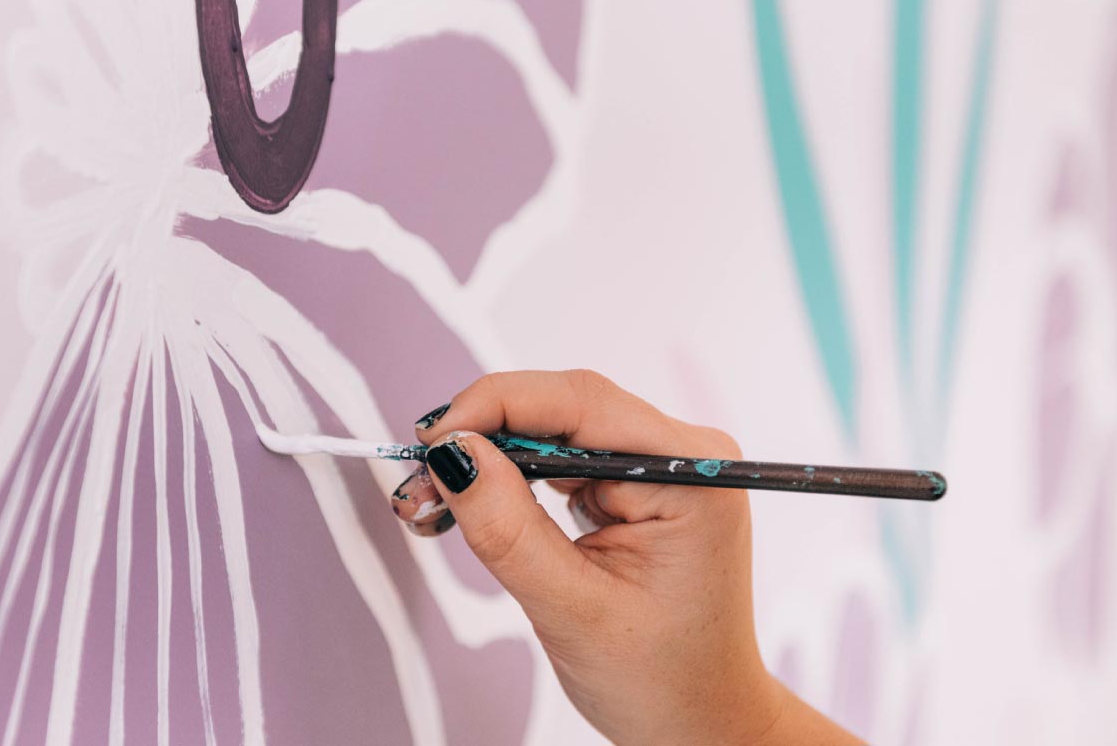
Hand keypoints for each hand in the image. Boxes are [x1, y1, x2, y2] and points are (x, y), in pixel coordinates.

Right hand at [388, 370, 859, 744]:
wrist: (701, 723)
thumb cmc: (661, 680)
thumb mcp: (572, 609)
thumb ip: (509, 528)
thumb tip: (453, 454)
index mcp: (693, 476)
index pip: (581, 403)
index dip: (495, 407)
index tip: (430, 440)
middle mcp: (685, 455)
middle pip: (564, 408)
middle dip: (482, 437)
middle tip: (415, 480)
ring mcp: (661, 466)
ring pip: (555, 430)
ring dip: (488, 459)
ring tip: (430, 502)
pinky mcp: (636, 484)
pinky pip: (561, 458)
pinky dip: (510, 478)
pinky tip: (470, 504)